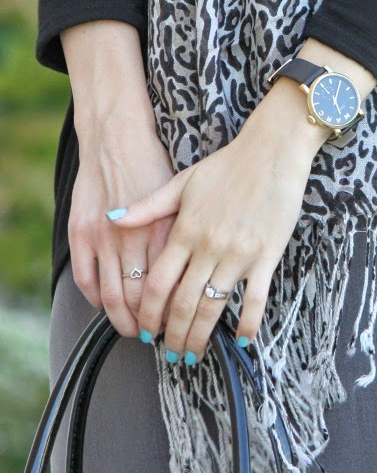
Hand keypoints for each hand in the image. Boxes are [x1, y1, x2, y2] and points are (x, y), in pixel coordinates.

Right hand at [69, 108, 175, 336]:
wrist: (118, 136)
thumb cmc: (154, 165)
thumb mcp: (183, 197)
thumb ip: (184, 234)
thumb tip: (198, 270)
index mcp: (164, 230)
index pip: (171, 286)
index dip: (176, 311)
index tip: (184, 323)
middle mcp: (134, 238)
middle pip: (142, 299)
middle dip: (152, 324)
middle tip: (161, 337)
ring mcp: (103, 238)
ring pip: (113, 297)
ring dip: (124, 320)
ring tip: (136, 331)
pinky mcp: (81, 233)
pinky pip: (86, 281)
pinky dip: (96, 301)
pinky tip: (108, 306)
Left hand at [108, 89, 325, 362]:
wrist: (272, 152)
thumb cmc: (227, 165)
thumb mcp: (182, 182)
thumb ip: (148, 207)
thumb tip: (113, 219)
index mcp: (185, 231)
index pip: (157, 284)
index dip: (148, 312)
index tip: (146, 330)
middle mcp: (208, 247)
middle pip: (182, 303)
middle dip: (172, 334)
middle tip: (169, 353)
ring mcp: (238, 254)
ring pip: (213, 307)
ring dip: (200, 336)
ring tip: (193, 354)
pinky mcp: (266, 256)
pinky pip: (255, 298)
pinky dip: (248, 323)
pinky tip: (241, 340)